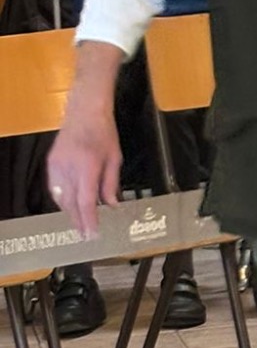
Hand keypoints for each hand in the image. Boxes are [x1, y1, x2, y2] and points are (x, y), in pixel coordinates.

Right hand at [46, 43, 125, 237]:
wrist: (84, 112)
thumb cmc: (104, 133)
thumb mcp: (114, 158)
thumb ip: (111, 183)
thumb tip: (112, 205)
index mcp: (87, 166)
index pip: (86, 201)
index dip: (89, 220)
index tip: (92, 234)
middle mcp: (68, 168)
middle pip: (71, 203)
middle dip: (79, 220)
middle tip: (87, 235)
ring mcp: (56, 166)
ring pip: (61, 198)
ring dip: (70, 211)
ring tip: (81, 221)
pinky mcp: (51, 164)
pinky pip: (55, 188)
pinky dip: (63, 199)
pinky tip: (71, 205)